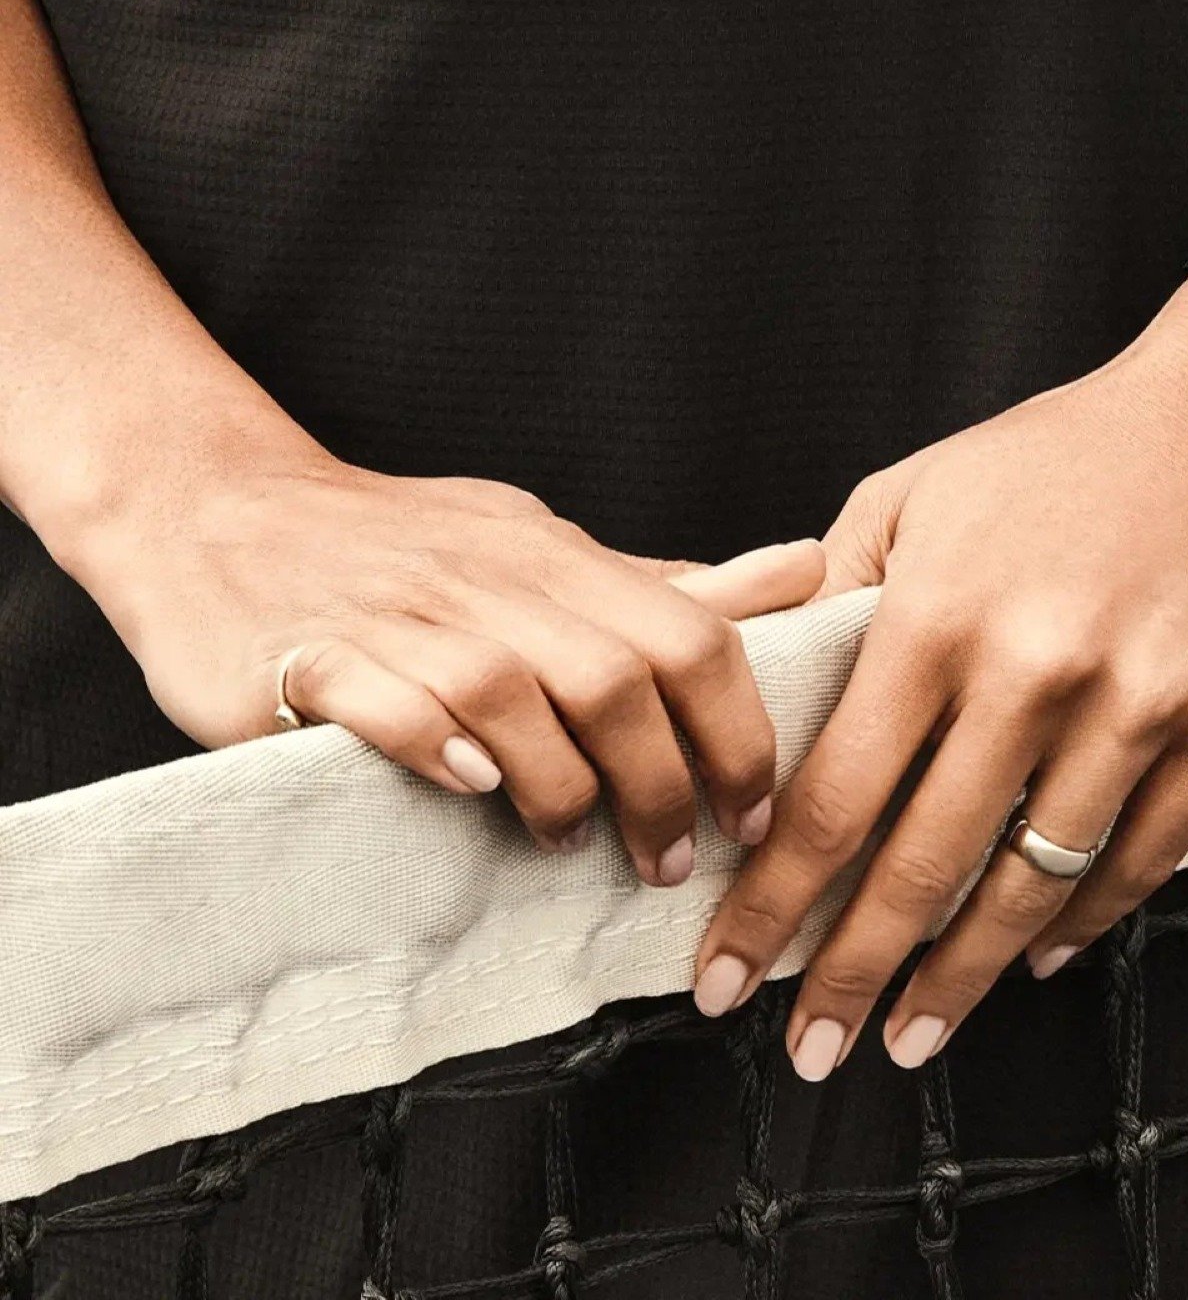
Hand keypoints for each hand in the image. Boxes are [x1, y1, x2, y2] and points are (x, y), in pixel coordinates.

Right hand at [68, 449, 823, 884]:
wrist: (211, 504)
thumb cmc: (400, 545)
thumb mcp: (539, 544)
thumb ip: (661, 584)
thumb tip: (802, 573)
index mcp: (554, 555)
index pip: (689, 634)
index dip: (738, 730)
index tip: (752, 809)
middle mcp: (486, 579)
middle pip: (616, 677)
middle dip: (661, 783)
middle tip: (668, 857)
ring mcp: (395, 614)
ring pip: (512, 694)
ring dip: (560, 784)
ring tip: (568, 838)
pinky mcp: (301, 654)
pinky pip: (386, 700)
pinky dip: (438, 748)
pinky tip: (469, 789)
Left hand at [691, 281, 1187, 1077]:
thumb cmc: (1064, 449)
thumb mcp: (920, 489)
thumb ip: (840, 591)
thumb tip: (777, 696)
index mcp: (940, 614)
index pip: (833, 799)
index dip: (771, 906)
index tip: (724, 974)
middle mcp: (1035, 671)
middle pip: (921, 867)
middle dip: (850, 977)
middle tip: (809, 1052)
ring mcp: (1139, 706)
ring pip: (1034, 886)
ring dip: (964, 977)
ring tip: (914, 1036)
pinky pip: (1143, 859)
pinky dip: (1083, 923)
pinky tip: (1036, 959)